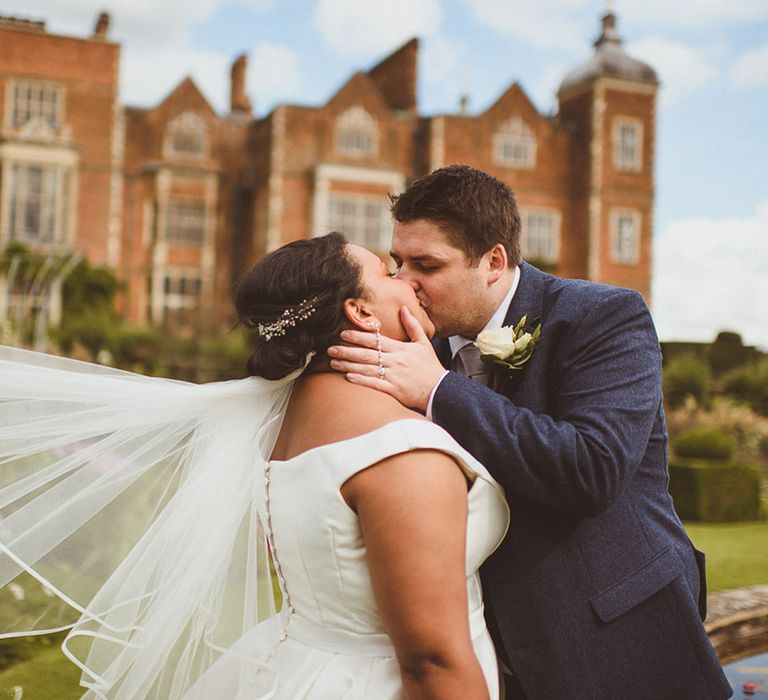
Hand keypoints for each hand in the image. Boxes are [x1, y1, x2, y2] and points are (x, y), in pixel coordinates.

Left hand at [327, 307, 446, 411]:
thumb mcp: (424, 343)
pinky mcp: (394, 390)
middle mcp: (395, 361)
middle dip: (346, 351)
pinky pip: (375, 384)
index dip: (358, 336)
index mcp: (400, 349)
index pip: (376, 340)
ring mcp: (394, 376)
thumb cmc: (430, 367)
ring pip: (367, 368)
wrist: (440, 390)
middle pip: (367, 354)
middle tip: (330, 349)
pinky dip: (362, 380)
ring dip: (348, 365)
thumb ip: (413, 325)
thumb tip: (404, 308)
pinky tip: (348, 377)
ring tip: (333, 362)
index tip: (343, 334)